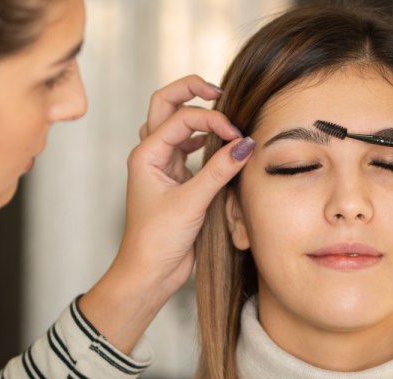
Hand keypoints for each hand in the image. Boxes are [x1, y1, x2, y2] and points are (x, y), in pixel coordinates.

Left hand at [80, 75, 254, 352]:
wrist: (149, 272)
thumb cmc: (157, 240)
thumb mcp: (191, 202)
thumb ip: (219, 171)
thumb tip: (245, 144)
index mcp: (147, 154)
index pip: (182, 118)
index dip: (212, 119)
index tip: (237, 136)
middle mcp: (152, 155)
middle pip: (166, 105)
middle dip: (191, 92)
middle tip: (220, 92)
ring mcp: (163, 166)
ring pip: (176, 125)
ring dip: (198, 116)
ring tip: (223, 115)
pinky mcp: (176, 181)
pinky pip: (188, 148)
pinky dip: (204, 139)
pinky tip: (220, 144)